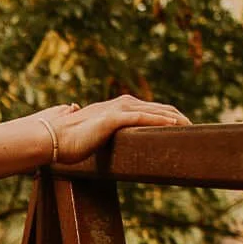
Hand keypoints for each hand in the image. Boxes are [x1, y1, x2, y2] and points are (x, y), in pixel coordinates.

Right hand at [33, 94, 189, 162]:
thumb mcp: (79, 131)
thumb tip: (73, 110)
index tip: (179, 126)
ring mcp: (116, 110)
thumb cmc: (61, 139)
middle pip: (156, 107)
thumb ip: (84, 122)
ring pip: (154, 110)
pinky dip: (161, 120)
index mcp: (112, 108)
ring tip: (191, 126)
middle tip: (193, 127)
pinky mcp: (113, 119)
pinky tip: (175, 125)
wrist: (48, 138)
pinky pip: (144, 117)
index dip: (164, 115)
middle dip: (176, 116)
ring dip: (175, 117)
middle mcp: (118, 104)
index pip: (146, 108)